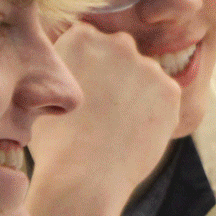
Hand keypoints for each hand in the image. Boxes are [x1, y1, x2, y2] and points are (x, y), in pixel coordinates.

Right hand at [30, 23, 181, 199]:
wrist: (84, 178)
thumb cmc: (56, 143)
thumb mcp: (45, 92)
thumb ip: (65, 67)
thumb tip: (72, 66)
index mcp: (81, 38)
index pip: (91, 40)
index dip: (89, 67)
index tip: (86, 88)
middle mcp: (117, 43)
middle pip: (119, 51)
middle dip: (114, 73)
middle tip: (104, 108)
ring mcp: (147, 65)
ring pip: (144, 74)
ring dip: (136, 91)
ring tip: (118, 126)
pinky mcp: (170, 89)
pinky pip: (163, 95)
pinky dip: (155, 110)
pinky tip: (135, 131)